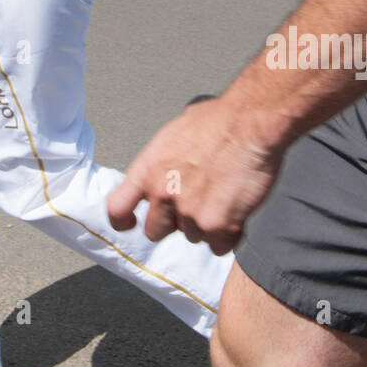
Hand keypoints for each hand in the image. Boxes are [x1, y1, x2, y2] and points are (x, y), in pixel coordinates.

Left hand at [106, 95, 284, 253]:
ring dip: (205, 225)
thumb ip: (163, 162)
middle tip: (192, 206)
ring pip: (192, 237)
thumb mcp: (174, 134)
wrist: (249, 123)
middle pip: (155, 231)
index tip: (132, 223)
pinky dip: (229, 236)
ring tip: (222, 198)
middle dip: (172, 224)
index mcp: (148, 169)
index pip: (117, 209)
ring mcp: (189, 213)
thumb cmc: (218, 120)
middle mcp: (163, 194)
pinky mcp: (217, 226)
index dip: (123, 221)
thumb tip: (166, 171)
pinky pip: (219, 246)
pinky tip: (236, 212)